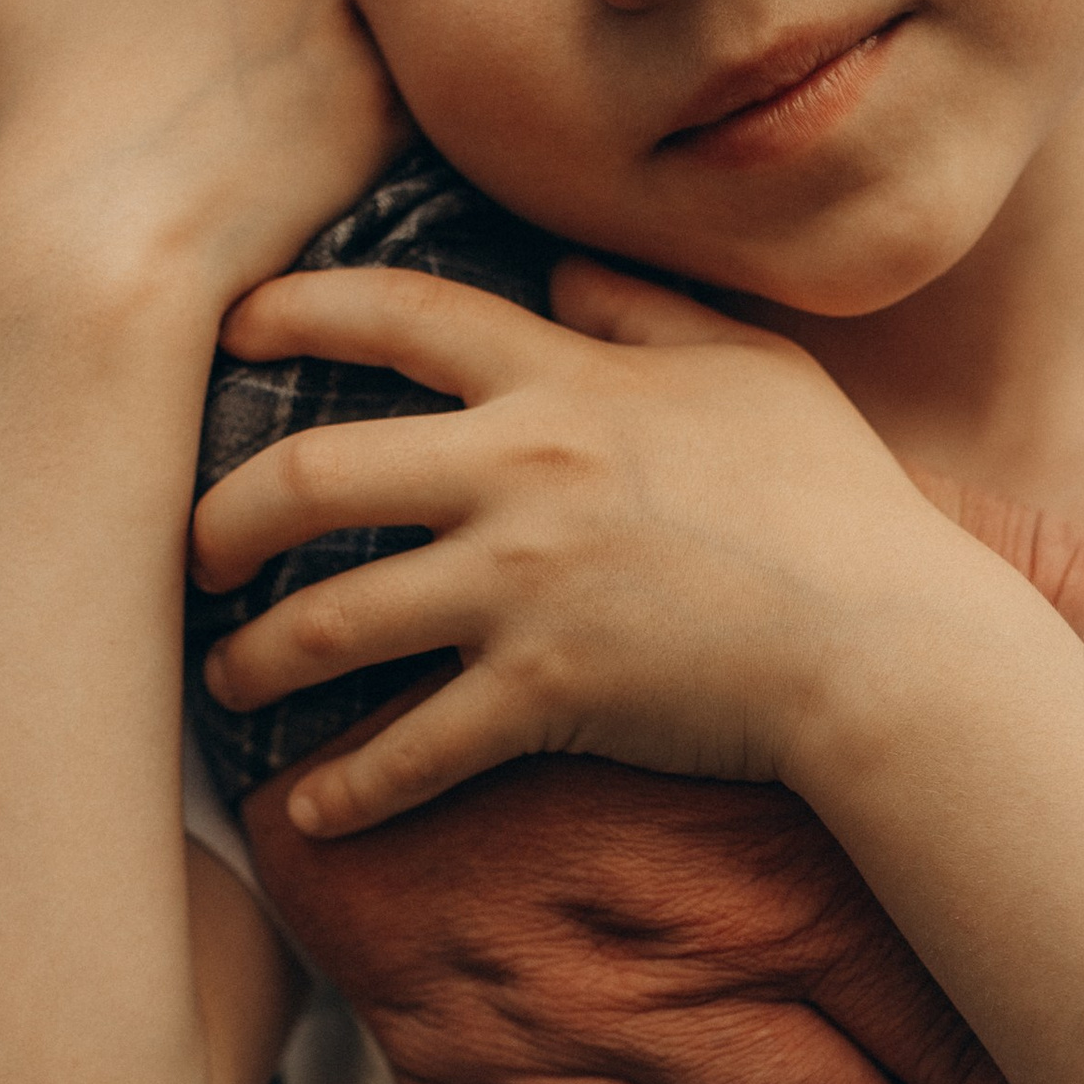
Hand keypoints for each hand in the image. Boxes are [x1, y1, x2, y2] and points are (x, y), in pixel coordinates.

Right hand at [0, 0, 406, 303]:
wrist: (102, 250)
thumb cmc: (55, 124)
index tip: (243, 20)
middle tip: (285, 73)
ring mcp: (344, 20)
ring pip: (388, 6)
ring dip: (371, 43)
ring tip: (323, 110)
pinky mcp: (389, 106)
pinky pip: (423, 81)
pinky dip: (404, 105)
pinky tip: (359, 146)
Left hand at [199, 256, 987, 834]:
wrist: (891, 642)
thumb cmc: (836, 501)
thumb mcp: (754, 368)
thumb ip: (644, 311)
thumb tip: (560, 270)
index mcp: (561, 381)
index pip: (397, 317)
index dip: (293, 310)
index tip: (230, 331)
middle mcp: (520, 474)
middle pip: (311, 476)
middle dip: (223, 517)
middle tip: (192, 550)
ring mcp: (523, 589)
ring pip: (330, 622)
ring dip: (254, 658)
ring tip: (224, 679)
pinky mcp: (541, 695)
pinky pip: (408, 749)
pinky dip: (344, 791)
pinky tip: (305, 813)